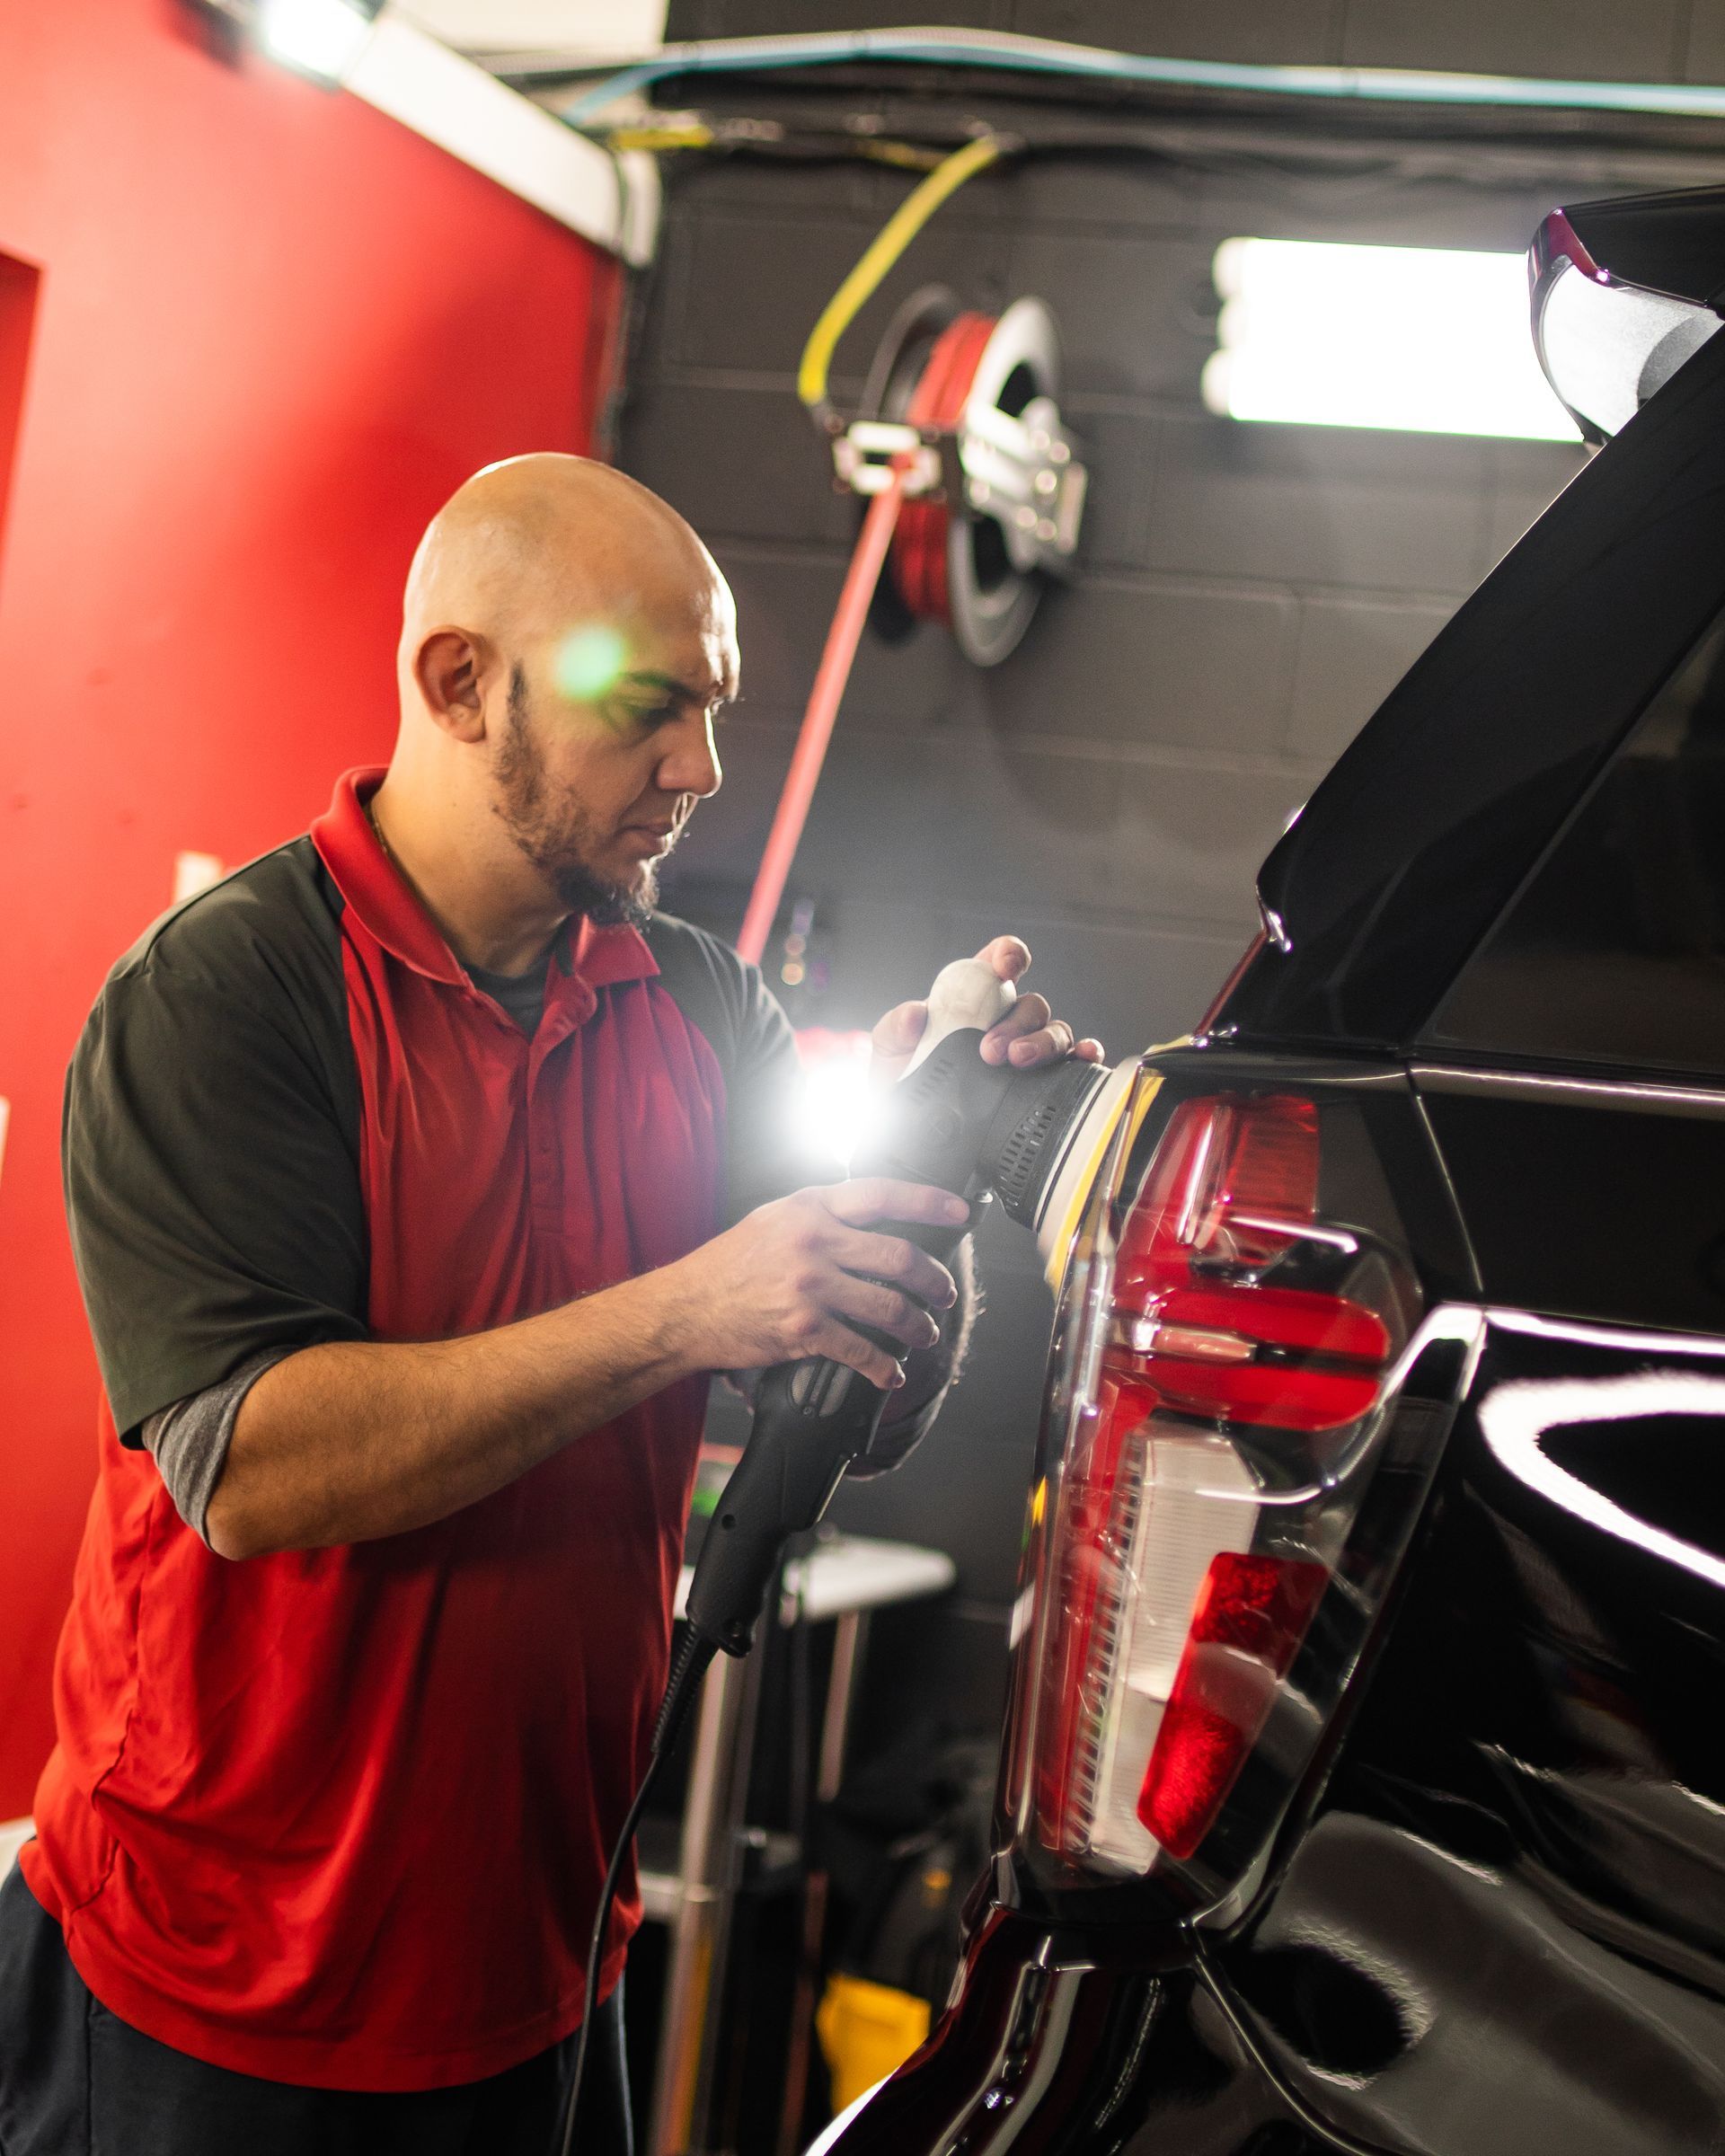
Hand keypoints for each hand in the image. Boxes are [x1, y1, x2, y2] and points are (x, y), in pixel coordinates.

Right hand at [666, 1179, 965, 1389]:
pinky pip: (862, 1350)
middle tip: (944, 1293)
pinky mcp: (804, 1328)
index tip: (959, 1212)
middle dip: (933, 1279)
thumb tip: (868, 1220)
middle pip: (899, 1255)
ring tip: (924, 1334)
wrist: (685, 1308)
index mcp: (810, 1207)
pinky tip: (890, 1373)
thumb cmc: (727, 1265)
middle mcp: (814, 1241)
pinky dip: (884, 1367)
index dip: (928, 1200)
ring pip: (889, 1305)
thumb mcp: (772, 1219)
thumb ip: (819, 1215)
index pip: (882, 1193)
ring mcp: (810, 1285)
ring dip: (917, 1326)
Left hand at [870, 935, 1105, 1086]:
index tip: (1004, 968)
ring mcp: (1028, 1051)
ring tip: (1016, 1060)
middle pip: (1031, 1005)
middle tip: (991, 1050)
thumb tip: (914, 1016)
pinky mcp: (1043, 1083)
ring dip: (1041, 1042)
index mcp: (972, 1000)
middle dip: (1016, 1022)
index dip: (1008, 956)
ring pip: (1055, 1032)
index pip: (999, 962)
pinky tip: (1081, 1058)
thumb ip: (895, 1028)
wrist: (915, 1139)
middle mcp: (1007, 1021)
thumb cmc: (905, 1085)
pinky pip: (1073, 1064)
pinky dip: (1084, 1057)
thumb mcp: (889, 1054)